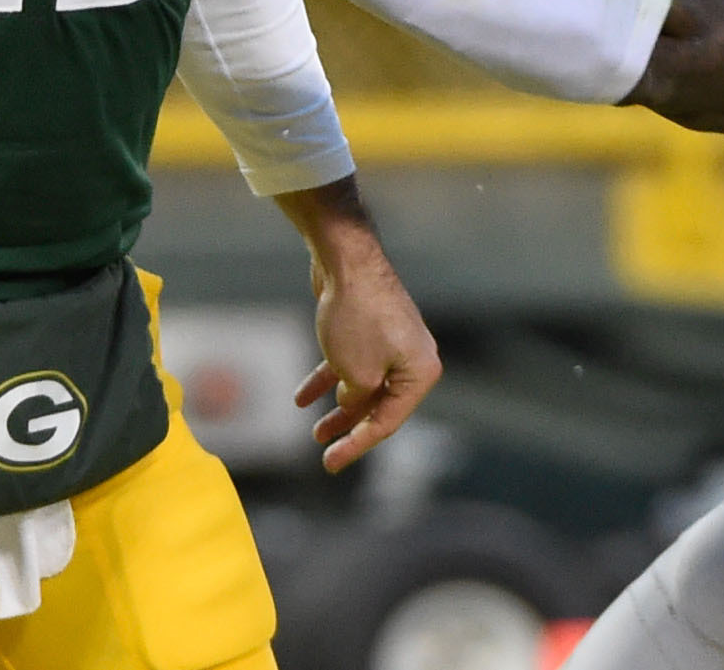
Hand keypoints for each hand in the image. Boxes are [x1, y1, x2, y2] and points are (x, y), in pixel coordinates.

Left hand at [298, 237, 440, 472]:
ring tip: (315, 430)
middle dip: (349, 428)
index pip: (388, 422)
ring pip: (363, 384)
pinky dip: (328, 378)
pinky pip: (351, 362)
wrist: (346, 260)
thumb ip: (356, 400)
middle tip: (324, 450)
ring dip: (337, 407)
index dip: (357, 445)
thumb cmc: (357, 317)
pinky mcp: (370, 327)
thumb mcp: (356, 374)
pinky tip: (302, 396)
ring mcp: (391, 341)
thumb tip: (351, 406)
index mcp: (420, 373)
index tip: (330, 463)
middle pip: (378, 404)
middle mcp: (412, 358)